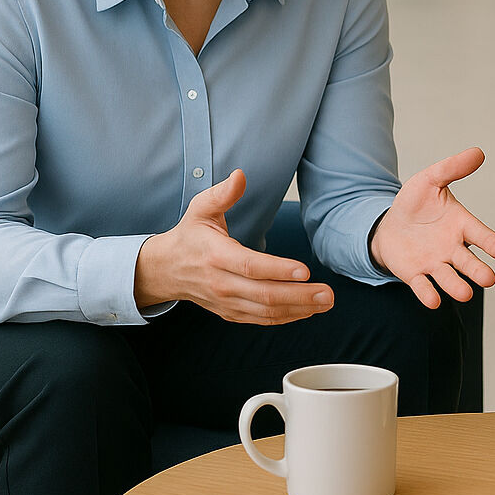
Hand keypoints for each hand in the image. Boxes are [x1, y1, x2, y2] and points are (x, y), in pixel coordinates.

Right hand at [134, 169, 334, 324]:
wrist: (165, 270)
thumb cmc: (189, 236)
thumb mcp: (200, 209)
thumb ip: (222, 193)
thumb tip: (240, 175)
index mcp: (216, 255)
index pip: (250, 266)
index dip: (278, 270)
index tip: (306, 271)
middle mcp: (221, 283)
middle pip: (264, 295)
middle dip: (300, 295)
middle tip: (328, 294)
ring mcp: (226, 302)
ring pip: (266, 311)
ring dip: (299, 309)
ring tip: (326, 303)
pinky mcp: (231, 313)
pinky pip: (262, 320)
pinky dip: (286, 318)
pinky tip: (308, 311)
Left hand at [370, 146, 494, 308]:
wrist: (389, 224)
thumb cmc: (416, 203)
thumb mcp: (430, 180)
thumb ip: (452, 168)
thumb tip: (478, 152)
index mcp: (461, 225)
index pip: (480, 235)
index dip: (491, 243)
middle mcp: (452, 248)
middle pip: (469, 262)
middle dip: (479, 271)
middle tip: (489, 279)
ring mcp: (435, 263)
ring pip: (449, 278)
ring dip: (457, 286)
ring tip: (466, 293)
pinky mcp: (416, 274)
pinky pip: (423, 286)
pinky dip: (428, 294)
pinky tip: (433, 301)